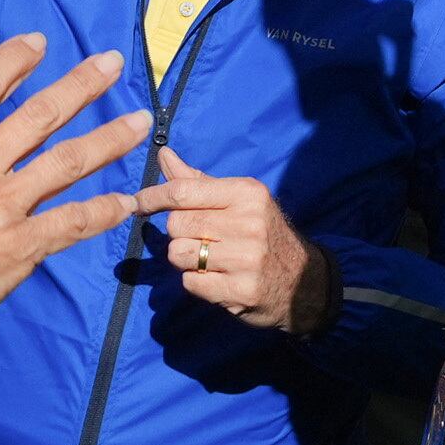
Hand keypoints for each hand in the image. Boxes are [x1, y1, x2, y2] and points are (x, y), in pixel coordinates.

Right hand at [0, 33, 147, 333]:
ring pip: (69, 161)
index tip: (40, 41)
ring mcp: (9, 201)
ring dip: (109, 139)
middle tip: (114, 63)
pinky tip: (129, 202)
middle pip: (40, 114)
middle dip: (81, 85)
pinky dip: (103, 212)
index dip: (14, 60)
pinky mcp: (26, 241)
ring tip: (143, 122)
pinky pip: (74, 221)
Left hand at [134, 146, 325, 332]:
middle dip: (179, 233)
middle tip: (200, 238)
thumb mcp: (238, 200)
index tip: (139, 203)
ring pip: (178, 254)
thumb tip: (163, 154)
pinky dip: (196, 283)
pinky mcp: (241, 290)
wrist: (305, 282)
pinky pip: (190, 283)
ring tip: (209, 259)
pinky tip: (218, 279)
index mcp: (246, 193)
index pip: (183, 191)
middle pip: (176, 224)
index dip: (153, 197)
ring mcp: (246, 258)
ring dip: (185, 260)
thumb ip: (197, 181)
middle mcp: (249, 222)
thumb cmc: (262, 233)